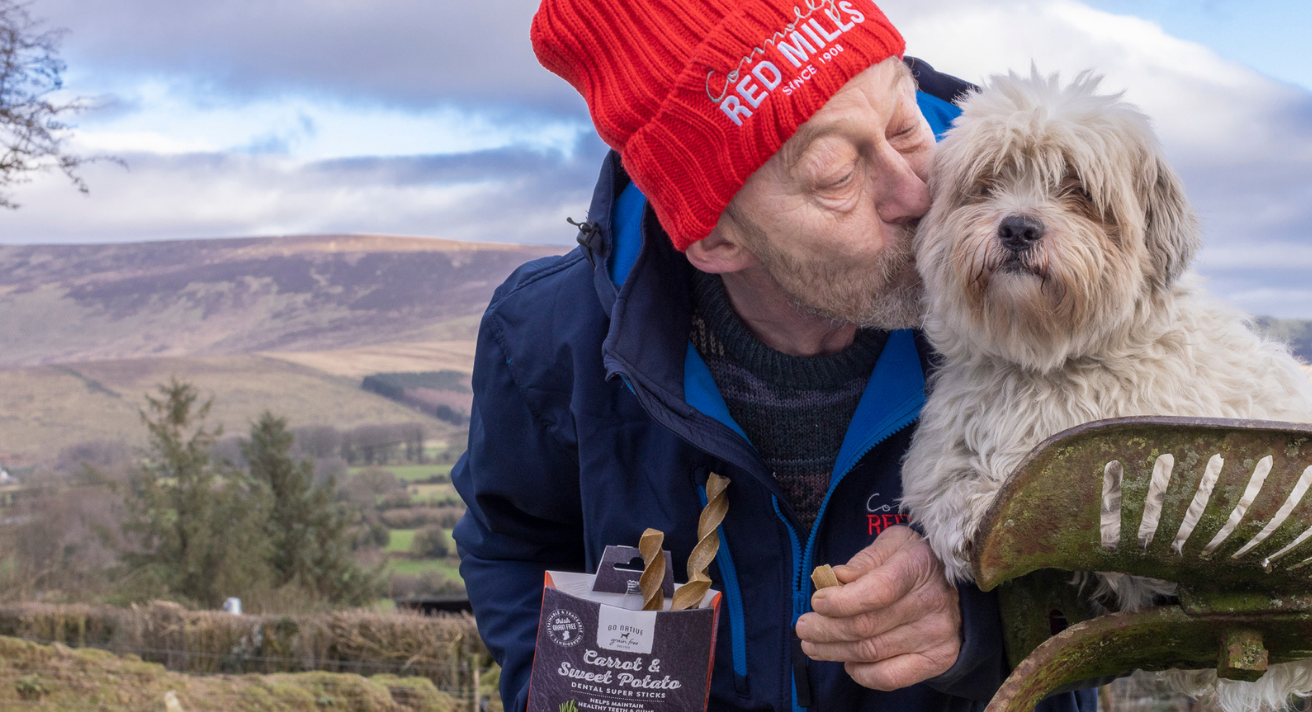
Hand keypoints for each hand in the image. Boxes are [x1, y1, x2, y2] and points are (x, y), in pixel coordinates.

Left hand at [795, 525, 961, 689]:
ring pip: (872, 652)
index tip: (817, 601)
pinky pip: (891, 677)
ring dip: (834, 651)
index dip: (841, 601)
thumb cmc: (914, 562)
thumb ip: (864, 560)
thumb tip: (836, 578)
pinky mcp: (937, 659)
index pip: (877, 591)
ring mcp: (936, 634)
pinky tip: (848, 663)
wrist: (959, 589)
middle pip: (866, 626)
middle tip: (803, 627)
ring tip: (812, 645)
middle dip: (826, 629)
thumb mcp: (893, 545)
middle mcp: (931, 602)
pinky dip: (862, 674)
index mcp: (917, 566)